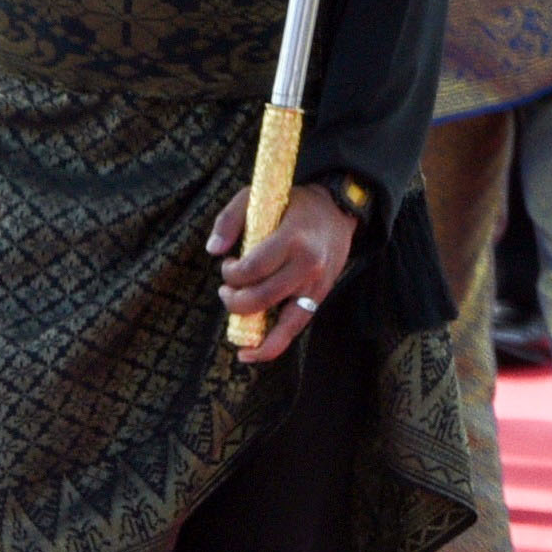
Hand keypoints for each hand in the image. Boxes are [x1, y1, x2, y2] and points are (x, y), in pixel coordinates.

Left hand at [211, 179, 358, 353]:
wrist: (338, 210)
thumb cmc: (293, 203)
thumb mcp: (258, 197)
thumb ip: (230, 219)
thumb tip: (213, 251)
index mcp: (293, 239)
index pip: (253, 269)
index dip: (231, 274)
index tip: (227, 265)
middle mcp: (307, 266)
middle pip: (262, 298)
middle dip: (234, 300)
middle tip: (226, 290)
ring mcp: (316, 286)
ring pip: (282, 324)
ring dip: (252, 330)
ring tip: (235, 321)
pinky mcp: (319, 298)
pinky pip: (295, 329)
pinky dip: (273, 347)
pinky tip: (251, 354)